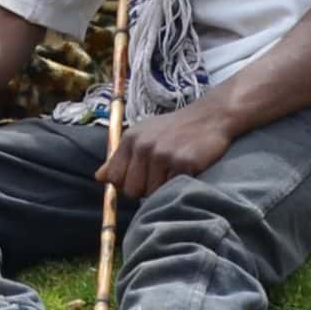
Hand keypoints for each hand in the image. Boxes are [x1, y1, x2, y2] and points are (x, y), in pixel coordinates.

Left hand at [100, 105, 235, 199]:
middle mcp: (144, 146)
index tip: (140, 178)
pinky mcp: (184, 162)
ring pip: (152, 193)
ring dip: (163, 188)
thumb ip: (119, 157)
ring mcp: (163, 154)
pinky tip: (187, 170)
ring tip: (174, 171)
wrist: (211, 116)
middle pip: (132, 190)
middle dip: (145, 189)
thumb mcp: (143, 135)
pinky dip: (179, 185)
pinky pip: (173, 189)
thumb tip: (99, 178)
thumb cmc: (174, 129)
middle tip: (161, 176)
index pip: (114, 178)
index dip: (126, 184)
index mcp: (130, 140)